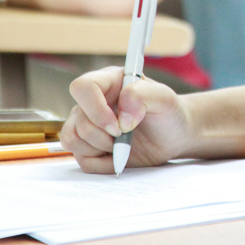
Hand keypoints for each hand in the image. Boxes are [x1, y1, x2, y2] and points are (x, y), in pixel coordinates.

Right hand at [60, 66, 194, 173]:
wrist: (173, 136)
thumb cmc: (168, 112)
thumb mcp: (165, 98)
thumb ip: (142, 96)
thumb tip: (122, 118)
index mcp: (108, 81)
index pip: (83, 87)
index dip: (96, 110)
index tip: (119, 127)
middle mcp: (93, 101)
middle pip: (78, 120)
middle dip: (103, 136)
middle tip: (126, 136)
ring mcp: (86, 123)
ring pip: (72, 139)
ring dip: (99, 148)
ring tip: (121, 144)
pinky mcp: (87, 146)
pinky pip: (80, 158)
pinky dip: (100, 162)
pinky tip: (117, 154)